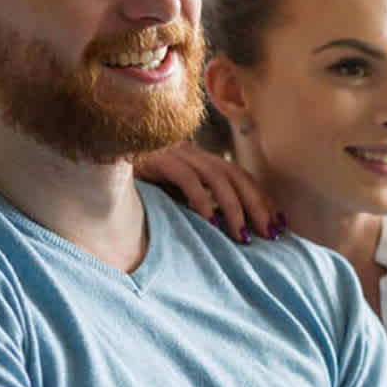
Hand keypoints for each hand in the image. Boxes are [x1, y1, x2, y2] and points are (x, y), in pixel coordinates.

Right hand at [136, 142, 281, 243]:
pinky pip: (187, 179)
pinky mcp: (160, 159)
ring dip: (234, 209)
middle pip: (237, 178)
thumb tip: (222, 228)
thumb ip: (196, 200)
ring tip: (243, 236)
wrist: (107, 151)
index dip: (262, 199)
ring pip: (218, 179)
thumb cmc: (142, 176)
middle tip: (270, 234)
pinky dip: (201, 199)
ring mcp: (179, 154)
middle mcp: (196, 155)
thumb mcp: (174, 188)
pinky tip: (210, 221)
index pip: (242, 178)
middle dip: (258, 207)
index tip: (279, 223)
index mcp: (203, 160)